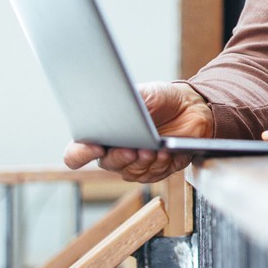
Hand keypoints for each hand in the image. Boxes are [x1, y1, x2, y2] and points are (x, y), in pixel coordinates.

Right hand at [64, 82, 211, 183]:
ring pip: (132, 172)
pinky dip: (161, 164)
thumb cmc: (159, 99)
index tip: (94, 148)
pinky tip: (167, 152)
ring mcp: (136, 163)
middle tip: (132, 149)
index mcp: (102, 135)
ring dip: (143, 161)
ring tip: (154, 149)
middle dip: (120, 158)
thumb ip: (125, 102)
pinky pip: (154, 174)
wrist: (191, 105)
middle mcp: (115, 153)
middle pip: (108, 165)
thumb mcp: (142, 94)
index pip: (77, 154)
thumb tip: (112, 107)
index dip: (80, 155)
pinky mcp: (157, 169)